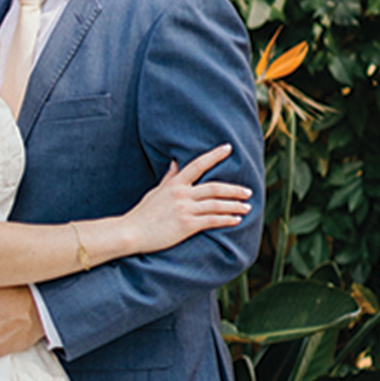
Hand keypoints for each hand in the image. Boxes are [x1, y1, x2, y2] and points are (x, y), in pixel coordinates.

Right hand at [122, 143, 248, 254]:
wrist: (131, 232)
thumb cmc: (143, 213)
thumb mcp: (156, 192)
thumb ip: (169, 178)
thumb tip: (175, 162)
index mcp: (174, 184)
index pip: (197, 165)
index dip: (214, 155)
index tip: (228, 148)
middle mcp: (181, 194)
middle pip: (215, 187)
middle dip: (234, 189)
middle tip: (248, 191)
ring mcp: (185, 209)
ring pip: (217, 204)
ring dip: (235, 206)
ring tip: (247, 207)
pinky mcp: (187, 225)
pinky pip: (212, 221)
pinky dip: (227, 219)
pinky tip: (236, 220)